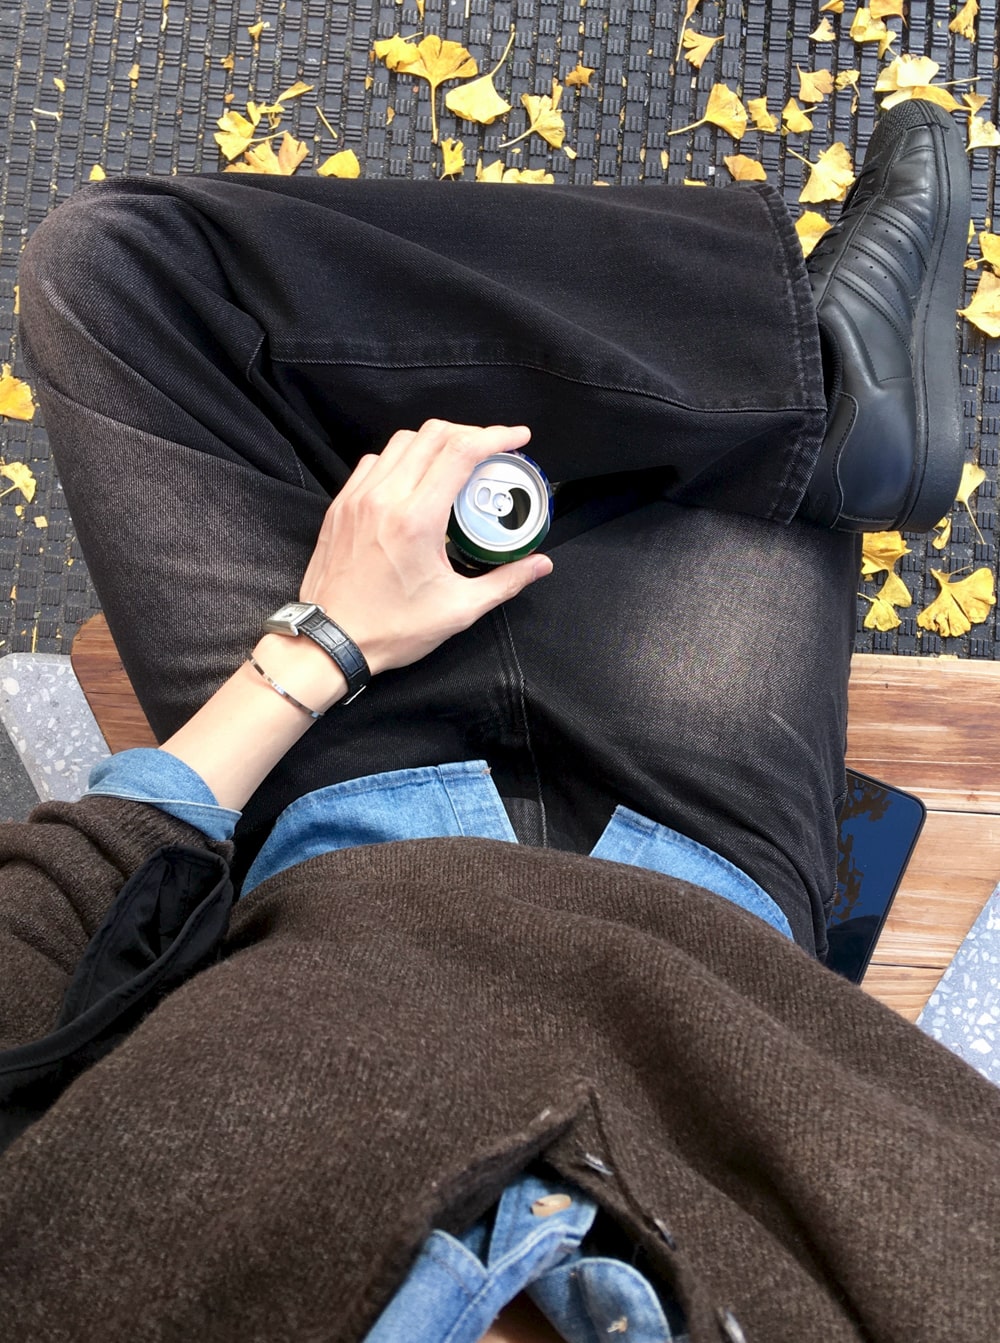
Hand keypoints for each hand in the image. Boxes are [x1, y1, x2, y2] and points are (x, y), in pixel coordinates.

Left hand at [297, 419, 553, 676]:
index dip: (496, 436)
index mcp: (417, 519)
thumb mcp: (459, 609)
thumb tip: (540, 565)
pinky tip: (416, 478)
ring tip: (457, 461)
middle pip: (433, 435)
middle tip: (493, 450)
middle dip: (470, 433)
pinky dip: (402, 458)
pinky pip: (375, 462)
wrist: (330, 640)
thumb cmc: (392, 629)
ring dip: (435, 442)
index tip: (518, 438)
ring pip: (402, 442)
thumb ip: (505, 581)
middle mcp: (385, 497)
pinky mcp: (341, 505)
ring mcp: (358, 497)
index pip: (460, 451)